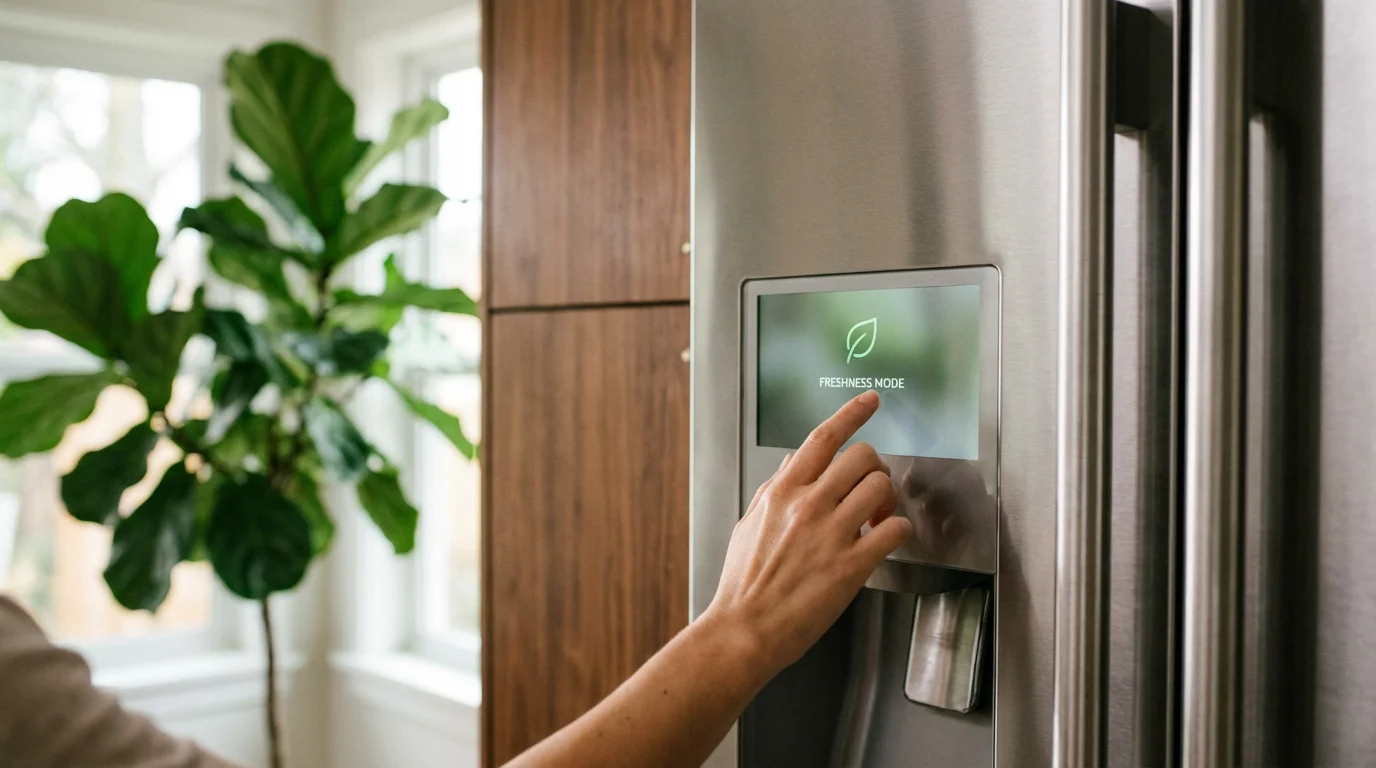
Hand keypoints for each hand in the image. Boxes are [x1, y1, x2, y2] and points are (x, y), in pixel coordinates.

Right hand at [704, 391, 913, 677]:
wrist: (744, 630)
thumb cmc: (744, 584)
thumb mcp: (750, 524)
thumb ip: (775, 489)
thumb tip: (793, 462)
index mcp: (782, 492)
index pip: (822, 438)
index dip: (851, 413)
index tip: (870, 400)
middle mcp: (808, 505)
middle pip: (862, 457)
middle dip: (875, 467)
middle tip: (871, 488)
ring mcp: (831, 534)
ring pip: (881, 486)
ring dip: (887, 499)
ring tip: (876, 518)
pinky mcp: (851, 565)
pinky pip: (894, 530)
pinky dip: (897, 530)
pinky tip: (884, 540)